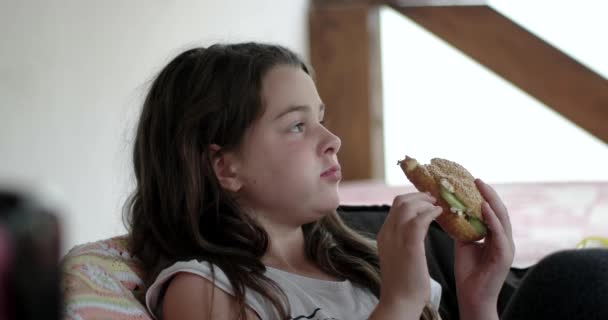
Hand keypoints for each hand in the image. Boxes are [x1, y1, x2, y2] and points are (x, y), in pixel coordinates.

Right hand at [374, 192, 441, 316]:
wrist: (399, 301)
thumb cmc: (403, 283)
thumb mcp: (398, 256)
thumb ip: (402, 242)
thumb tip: (413, 233)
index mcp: (384, 235)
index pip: (395, 207)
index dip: (412, 200)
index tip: (426, 202)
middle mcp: (387, 232)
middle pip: (400, 201)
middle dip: (419, 196)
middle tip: (434, 199)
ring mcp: (396, 237)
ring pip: (409, 205)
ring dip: (426, 202)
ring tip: (438, 205)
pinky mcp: (409, 244)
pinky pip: (420, 219)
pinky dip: (431, 212)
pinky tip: (440, 213)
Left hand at [454, 179, 514, 319]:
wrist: (472, 297)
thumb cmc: (468, 272)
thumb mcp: (463, 244)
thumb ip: (463, 228)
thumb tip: (452, 210)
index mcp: (495, 235)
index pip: (492, 210)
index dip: (483, 195)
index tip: (472, 181)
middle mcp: (504, 239)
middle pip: (499, 210)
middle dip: (488, 193)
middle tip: (476, 179)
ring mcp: (506, 247)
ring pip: (502, 218)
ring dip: (491, 201)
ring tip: (480, 187)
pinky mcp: (504, 256)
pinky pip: (499, 233)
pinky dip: (492, 220)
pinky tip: (483, 208)